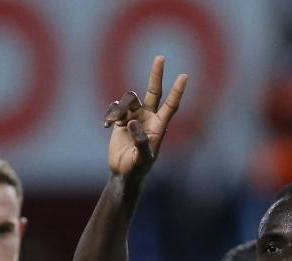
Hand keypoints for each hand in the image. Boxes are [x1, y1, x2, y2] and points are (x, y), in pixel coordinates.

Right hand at [105, 55, 187, 178]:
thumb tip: (133, 122)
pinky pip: (115, 107)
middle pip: (153, 91)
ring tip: (113, 123)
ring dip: (119, 109)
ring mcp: (135, 116)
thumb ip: (140, 141)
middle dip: (156, 75)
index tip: (184, 76)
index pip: (171, 105)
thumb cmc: (137, 168)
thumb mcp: (142, 159)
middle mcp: (148, 117)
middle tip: (160, 57)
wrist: (123, 173)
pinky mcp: (121, 118)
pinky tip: (107, 126)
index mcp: (159, 126)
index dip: (177, 91)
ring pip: (128, 99)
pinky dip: (110, 114)